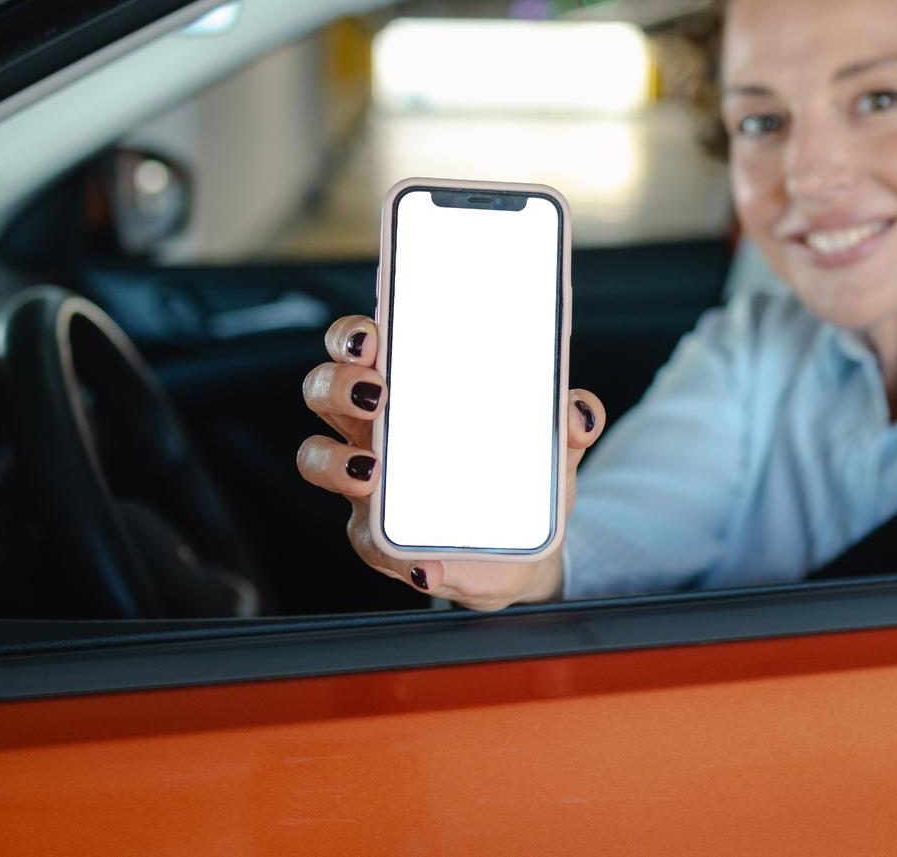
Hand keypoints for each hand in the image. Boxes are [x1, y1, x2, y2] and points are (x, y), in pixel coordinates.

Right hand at [297, 314, 605, 611]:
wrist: (520, 555)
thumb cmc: (520, 480)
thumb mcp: (552, 445)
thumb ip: (572, 420)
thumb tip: (579, 411)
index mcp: (410, 391)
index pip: (361, 346)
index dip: (352, 335)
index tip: (372, 335)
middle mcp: (375, 430)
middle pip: (323, 391)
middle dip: (336, 384)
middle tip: (375, 395)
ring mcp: (368, 485)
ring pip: (317, 458)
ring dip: (336, 462)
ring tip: (372, 473)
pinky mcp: (379, 542)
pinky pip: (368, 543)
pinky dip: (393, 553)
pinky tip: (426, 561)